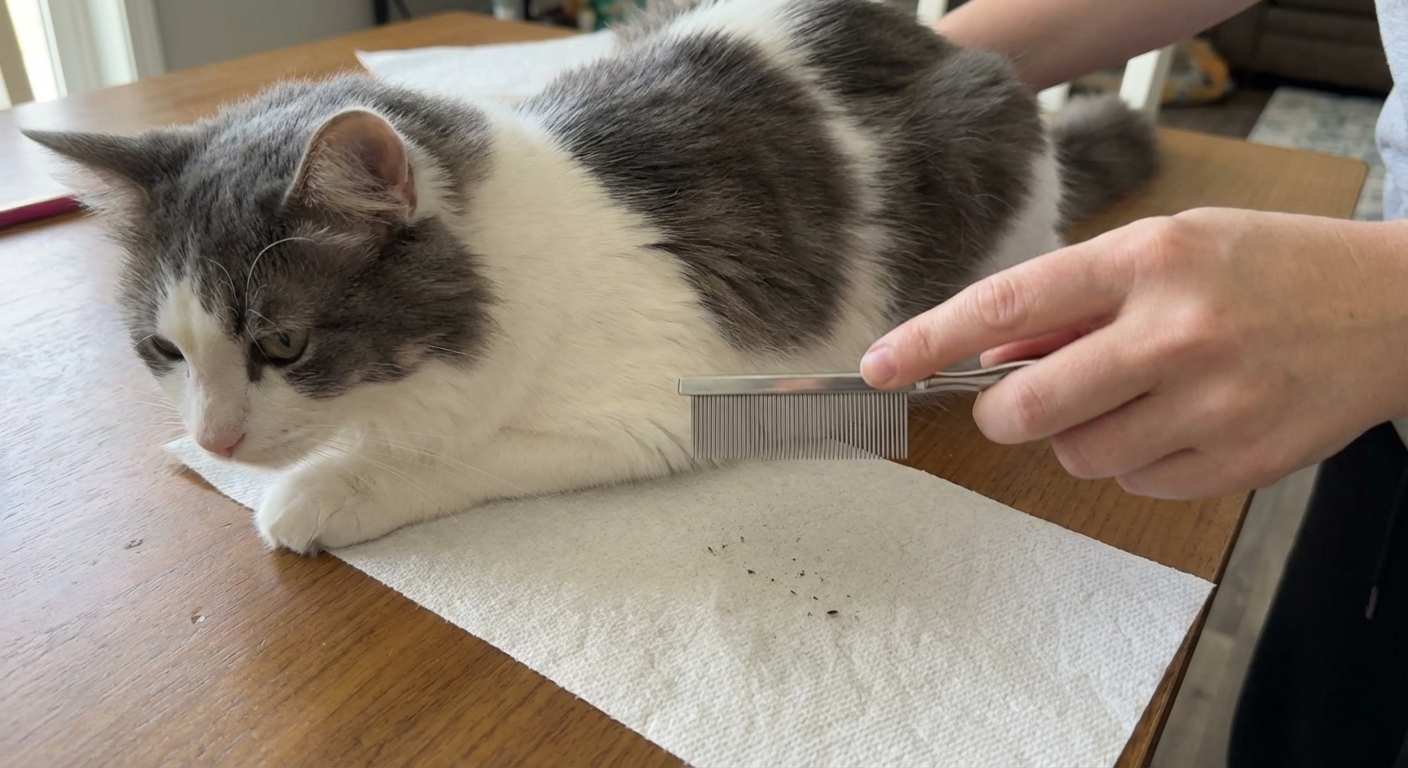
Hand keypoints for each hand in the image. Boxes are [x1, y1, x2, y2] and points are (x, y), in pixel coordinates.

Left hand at [861, 208, 1407, 498]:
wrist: (1391, 309)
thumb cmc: (1263, 267)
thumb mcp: (1166, 248)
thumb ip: (1074, 301)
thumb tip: (990, 358)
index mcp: (1147, 260)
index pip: (1007, 306)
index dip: (929, 341)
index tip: (877, 366)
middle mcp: (1175, 332)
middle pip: (1029, 409)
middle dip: (1005, 413)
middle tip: (1018, 401)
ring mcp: (1212, 403)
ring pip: (1077, 457)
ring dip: (1080, 435)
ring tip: (1136, 394)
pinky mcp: (1239, 460)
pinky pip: (1137, 485)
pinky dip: (1138, 461)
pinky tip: (1179, 419)